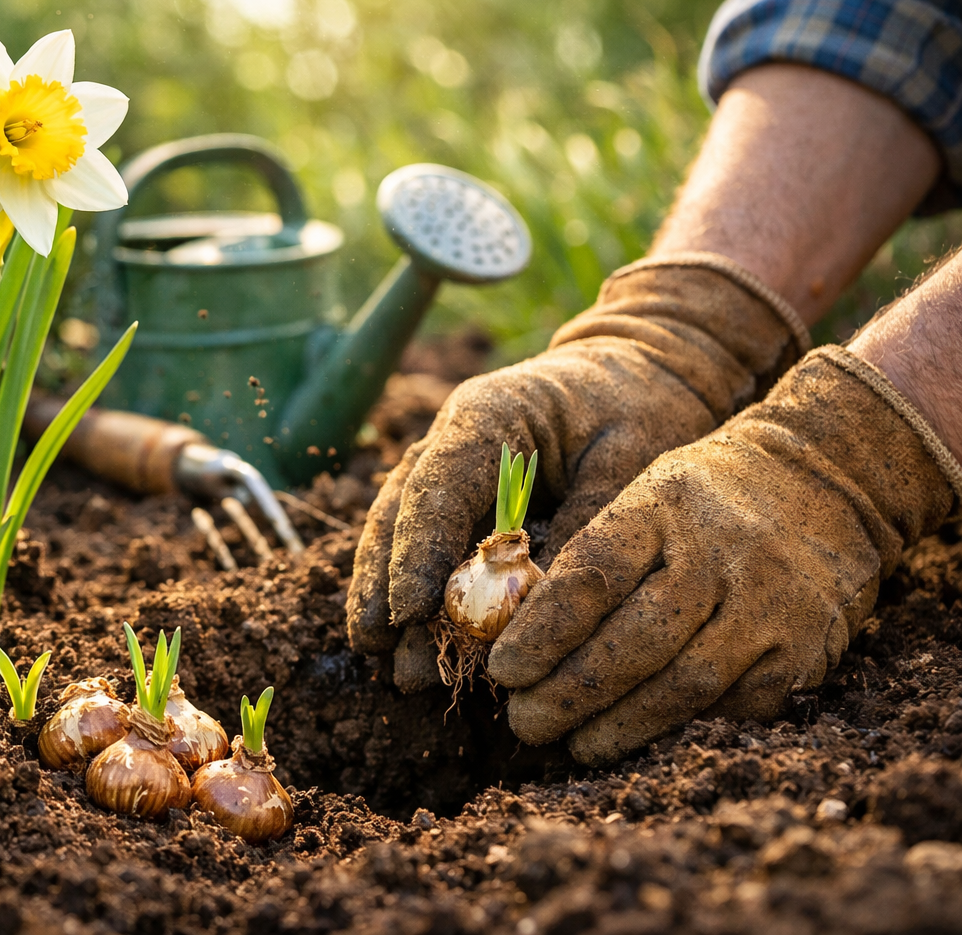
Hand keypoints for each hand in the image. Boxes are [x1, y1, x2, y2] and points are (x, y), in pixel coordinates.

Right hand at [347, 254, 808, 690]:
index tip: (406, 613)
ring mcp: (449, 465)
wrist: (646, 369)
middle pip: (401, 513)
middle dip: (389, 585)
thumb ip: (587, 527)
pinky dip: (412, 587)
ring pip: (397, 530)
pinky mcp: (461, 494)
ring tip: (379, 656)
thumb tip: (544, 607)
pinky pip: (422, 542)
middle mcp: (452, 438)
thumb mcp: (633, 461)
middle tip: (385, 653)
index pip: (437, 486)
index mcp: (489, 413)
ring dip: (385, 592)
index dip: (417, 552)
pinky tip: (399, 635)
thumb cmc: (644, 406)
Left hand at [488, 348, 960, 763]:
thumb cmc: (701, 500)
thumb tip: (514, 635)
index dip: (542, 632)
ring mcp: (767, 606)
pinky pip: (733, 706)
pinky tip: (641, 737)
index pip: (592, 576)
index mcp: (662, 507)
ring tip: (574, 745)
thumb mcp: (641, 495)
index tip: (501, 670)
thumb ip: (589, 557)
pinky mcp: (803, 651)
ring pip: (683, 685)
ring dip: (620, 726)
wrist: (823, 482)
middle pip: (634, 642)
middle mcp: (719, 556)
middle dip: (569, 693)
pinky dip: (680, 728)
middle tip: (524, 723)